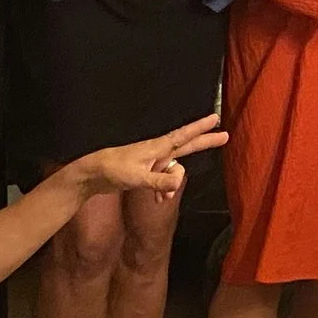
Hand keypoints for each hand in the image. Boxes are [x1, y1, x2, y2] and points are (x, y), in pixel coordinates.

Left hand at [74, 114, 228, 198]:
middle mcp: (157, 152)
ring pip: (174, 171)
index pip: (183, 136)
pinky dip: (164, 190)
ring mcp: (152, 161)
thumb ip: (160, 180)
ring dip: (172, 185)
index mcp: (157, 148)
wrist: (93, 174)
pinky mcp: (146, 171)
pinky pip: (164, 180)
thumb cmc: (114, 170)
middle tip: (224, 136)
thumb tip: (180, 179)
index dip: (200, 129)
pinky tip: (158, 200)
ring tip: (161, 198)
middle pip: (186, 146)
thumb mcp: (138, 177)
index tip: (215, 118)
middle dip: (204, 142)